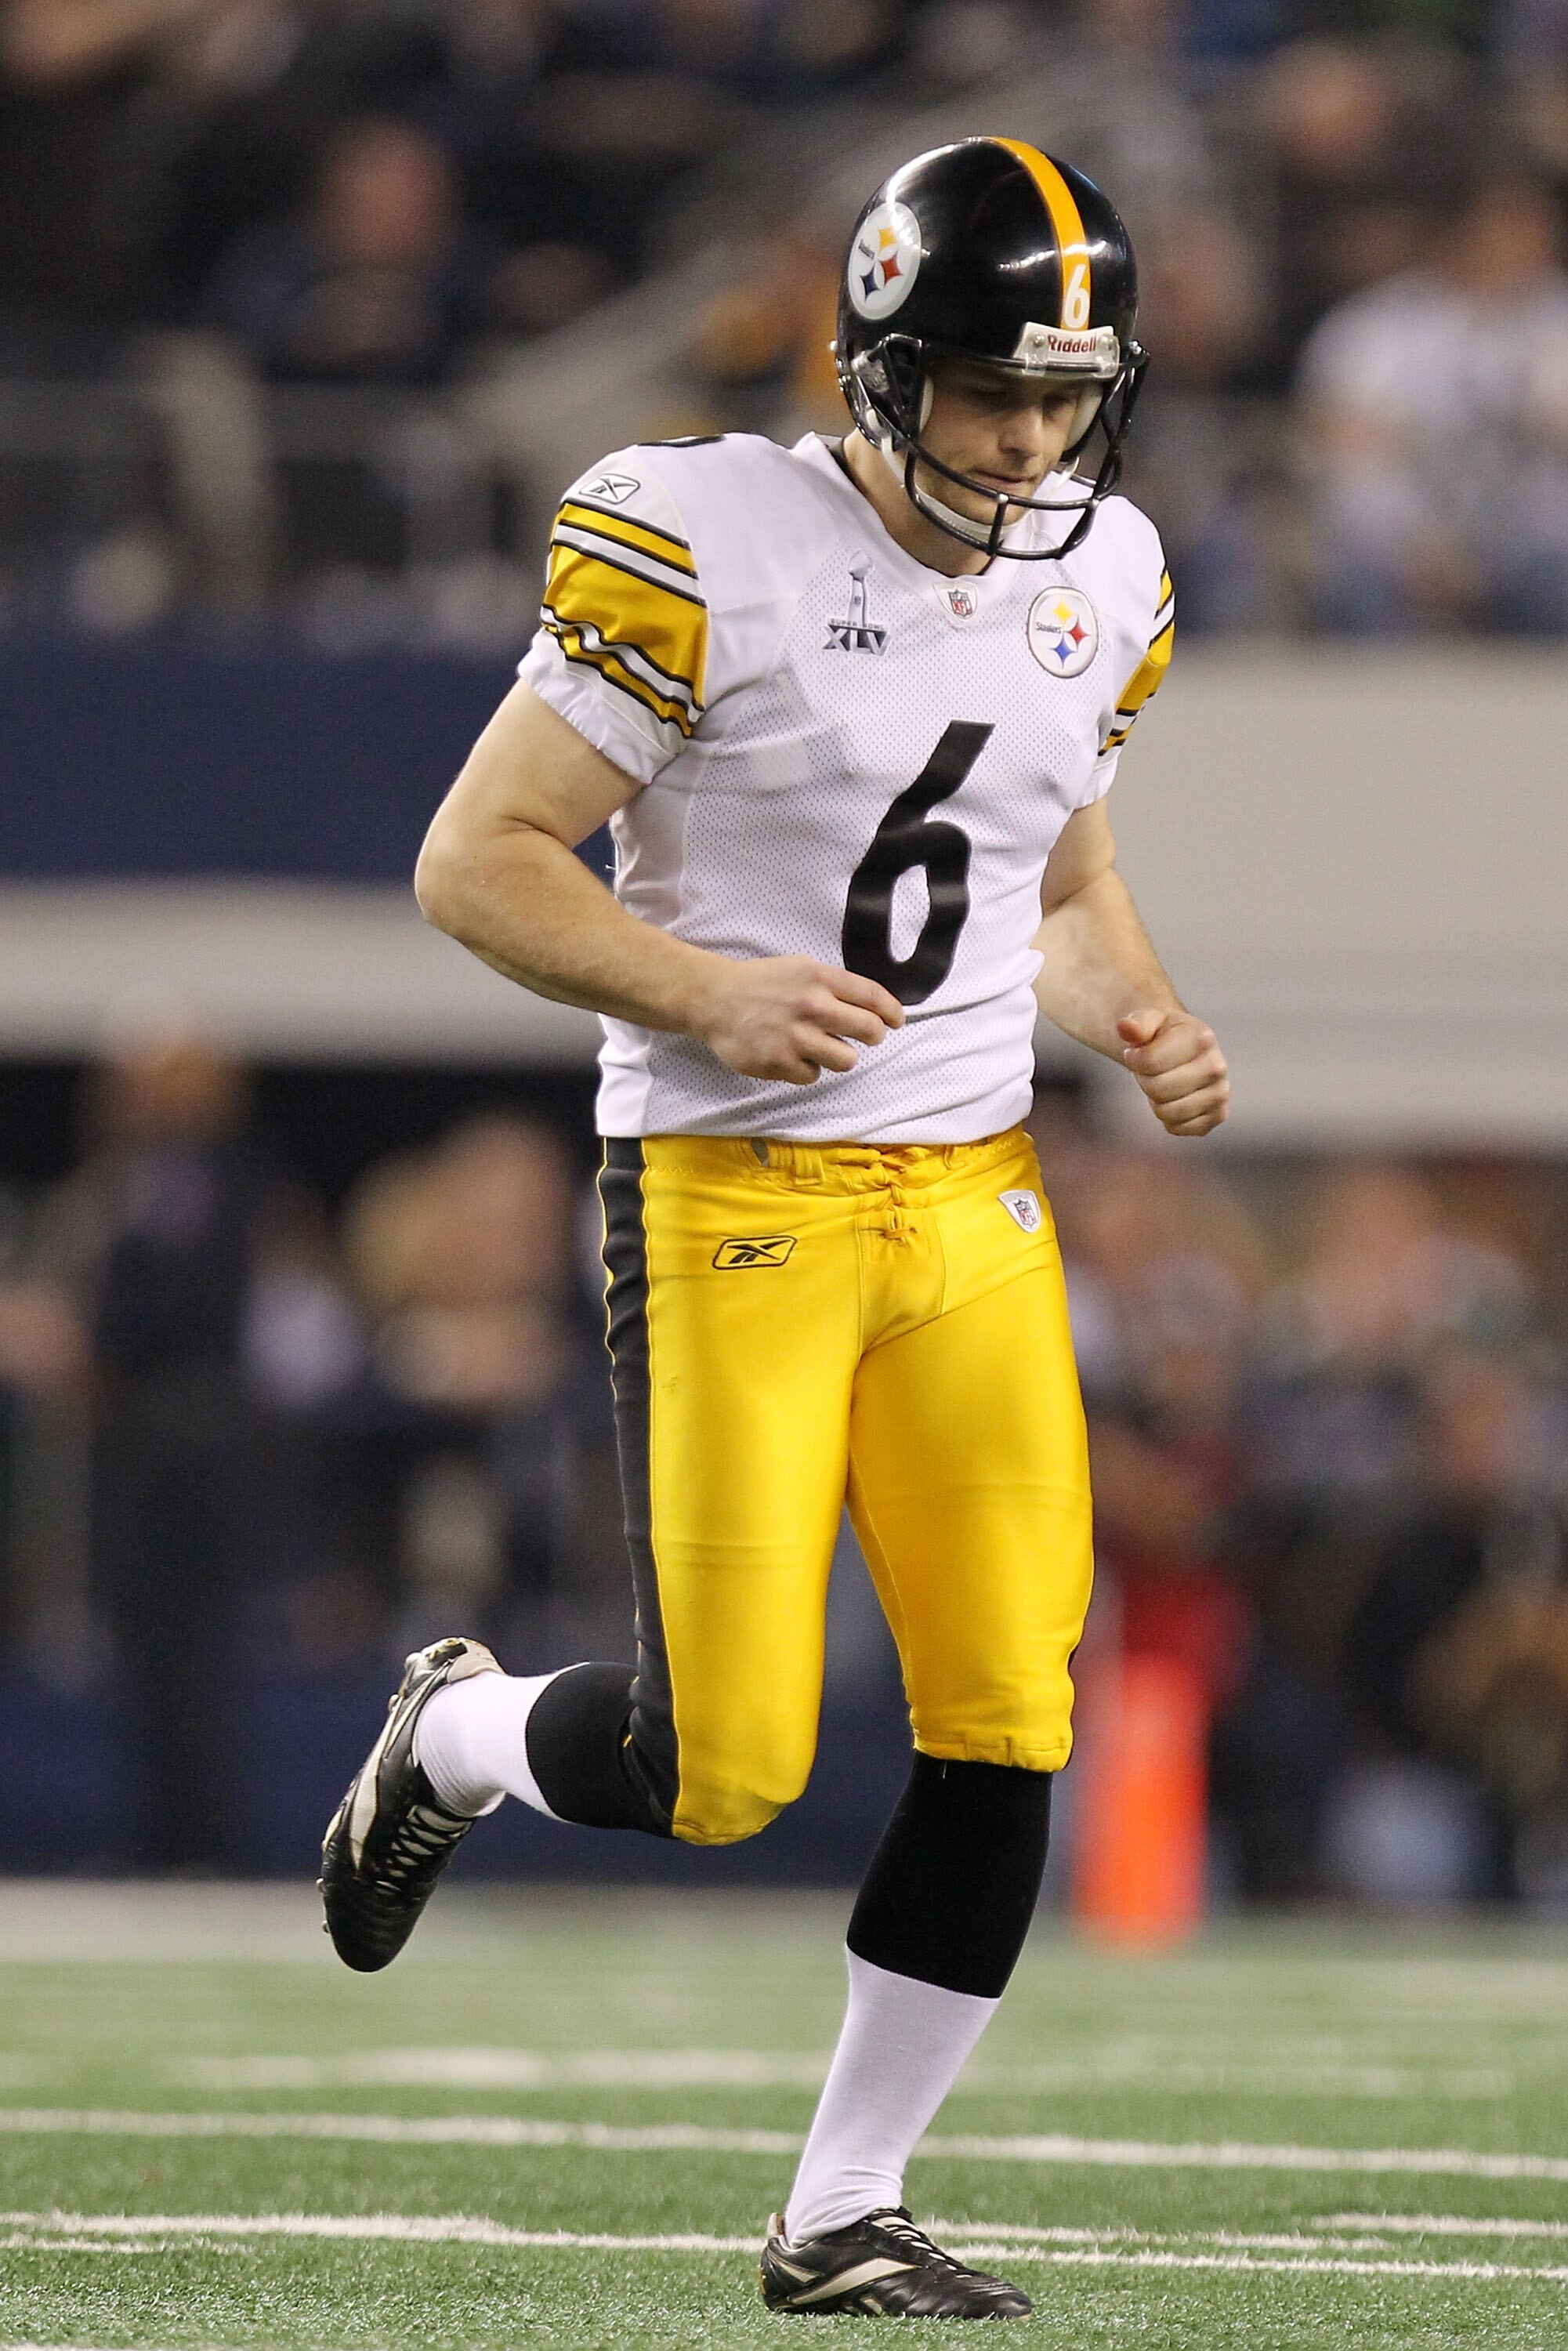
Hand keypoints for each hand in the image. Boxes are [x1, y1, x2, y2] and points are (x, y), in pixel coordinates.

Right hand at [689, 956, 904, 1084]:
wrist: (714, 999)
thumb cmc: (760, 983)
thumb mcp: (800, 969)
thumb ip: (833, 986)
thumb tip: (872, 1008)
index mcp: (820, 978)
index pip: (873, 997)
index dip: (891, 1012)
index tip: (896, 1022)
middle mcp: (812, 1006)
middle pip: (869, 1031)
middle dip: (873, 1036)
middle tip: (866, 1037)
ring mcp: (796, 1036)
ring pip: (847, 1060)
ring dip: (839, 1056)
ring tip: (820, 1046)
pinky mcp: (780, 1062)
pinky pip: (813, 1075)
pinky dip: (806, 1068)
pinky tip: (791, 1055)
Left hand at [1117, 1007, 1229, 1137]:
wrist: (1183, 1048)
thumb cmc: (1162, 1035)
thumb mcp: (1148, 1020)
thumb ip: (1137, 1023)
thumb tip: (1126, 1027)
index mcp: (1202, 1038)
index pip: (1149, 1062)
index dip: (1133, 1059)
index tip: (1137, 1052)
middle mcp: (1217, 1067)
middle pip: (1157, 1090)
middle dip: (1145, 1080)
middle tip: (1151, 1070)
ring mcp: (1220, 1093)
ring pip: (1166, 1112)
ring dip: (1155, 1100)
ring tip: (1164, 1081)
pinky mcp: (1218, 1115)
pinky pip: (1177, 1128)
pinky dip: (1168, 1118)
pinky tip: (1175, 1098)